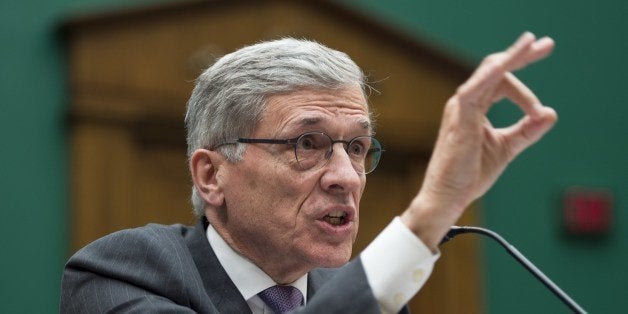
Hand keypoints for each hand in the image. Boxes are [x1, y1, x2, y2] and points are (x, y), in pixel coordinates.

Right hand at [401, 32, 557, 248]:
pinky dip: (490, 74)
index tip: (541, 112)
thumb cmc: (469, 174)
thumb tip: (551, 113)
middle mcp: (466, 103)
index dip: (524, 89)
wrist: (448, 196)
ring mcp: (461, 108)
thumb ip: (526, 130)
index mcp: (474, 108)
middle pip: (495, 69)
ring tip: (534, 44)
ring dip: (512, 58)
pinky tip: (506, 64)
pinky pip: (474, 89)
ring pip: (488, 72)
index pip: (501, 83)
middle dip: (521, 55)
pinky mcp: (459, 118)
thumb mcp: (506, 148)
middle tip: (546, 44)